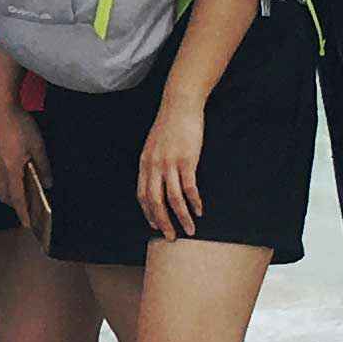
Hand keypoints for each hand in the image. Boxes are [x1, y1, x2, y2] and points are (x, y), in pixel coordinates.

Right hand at [0, 101, 49, 232]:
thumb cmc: (19, 125)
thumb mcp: (37, 145)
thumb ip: (43, 166)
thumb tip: (47, 183)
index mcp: (11, 169)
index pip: (17, 198)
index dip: (23, 213)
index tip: (27, 224)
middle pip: (5, 195)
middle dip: (15, 205)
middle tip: (28, 208)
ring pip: (0, 186)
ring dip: (10, 194)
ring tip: (24, 193)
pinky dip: (7, 182)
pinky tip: (17, 174)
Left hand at [136, 94, 207, 240]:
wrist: (179, 105)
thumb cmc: (169, 124)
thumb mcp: (154, 145)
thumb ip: (154, 162)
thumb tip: (157, 179)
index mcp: (145, 163)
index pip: (142, 195)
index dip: (148, 213)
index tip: (154, 225)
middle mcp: (154, 166)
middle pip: (155, 202)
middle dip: (162, 222)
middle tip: (170, 237)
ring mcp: (169, 163)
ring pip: (173, 199)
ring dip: (182, 217)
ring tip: (190, 230)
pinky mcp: (186, 160)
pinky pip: (189, 188)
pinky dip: (194, 202)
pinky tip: (199, 210)